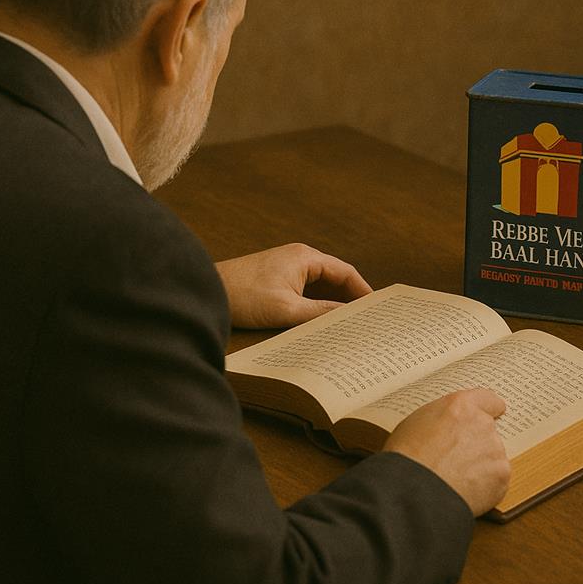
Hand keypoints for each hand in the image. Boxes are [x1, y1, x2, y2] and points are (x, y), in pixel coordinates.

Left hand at [215, 243, 372, 328]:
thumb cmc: (243, 295)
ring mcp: (287, 268)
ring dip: (333, 304)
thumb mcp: (286, 309)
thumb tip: (348, 320)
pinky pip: (306, 292)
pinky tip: (321, 322)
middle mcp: (299, 258)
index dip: (363, 292)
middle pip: (335, 279)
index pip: (346, 272)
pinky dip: (316, 305)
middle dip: (350, 299)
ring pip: (320, 287)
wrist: (205, 291)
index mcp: (305, 257)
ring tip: (348, 326)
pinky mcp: (277, 280)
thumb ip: (320, 313)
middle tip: (367, 322)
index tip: (377, 312)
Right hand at [383, 389, 510, 516]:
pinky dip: (485, 486)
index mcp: (460, 406)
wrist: (414, 491)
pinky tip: (465, 490)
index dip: (488, 409)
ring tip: (456, 477)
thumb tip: (447, 425)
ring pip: (492, 456)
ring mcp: (495, 450)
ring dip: (481, 464)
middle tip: (456, 457)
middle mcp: (482, 423)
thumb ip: (442, 418)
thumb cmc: (407, 457)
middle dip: (476, 442)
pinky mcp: (501, 476)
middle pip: (488, 430)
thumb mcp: (416, 422)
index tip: (490, 415)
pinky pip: (496, 479)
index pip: (488, 399)